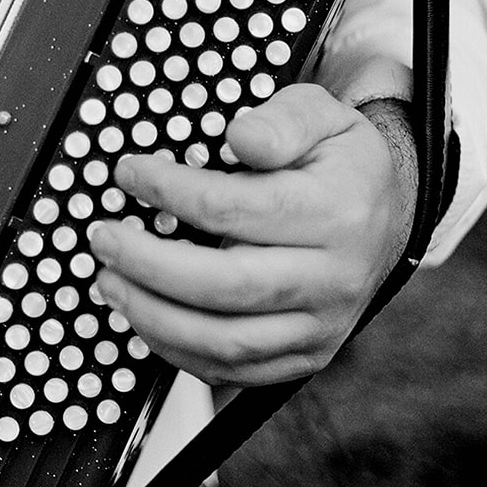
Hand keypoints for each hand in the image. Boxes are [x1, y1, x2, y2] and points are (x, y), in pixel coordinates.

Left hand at [86, 84, 417, 387]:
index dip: (170, 191)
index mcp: (337, 213)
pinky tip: (143, 316)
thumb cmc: (336, 162)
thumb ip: (282, 120)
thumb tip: (240, 137)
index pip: (234, 209)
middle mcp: (334, 279)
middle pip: (228, 286)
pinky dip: (177, 350)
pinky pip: (233, 370)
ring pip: (226, 341)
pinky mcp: (305, 356)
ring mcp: (322, 326)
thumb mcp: (321, 115)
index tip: (129, 173)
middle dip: (149, 264)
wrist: (383, 215)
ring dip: (153, 315)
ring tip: (109, 281)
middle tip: (103, 238)